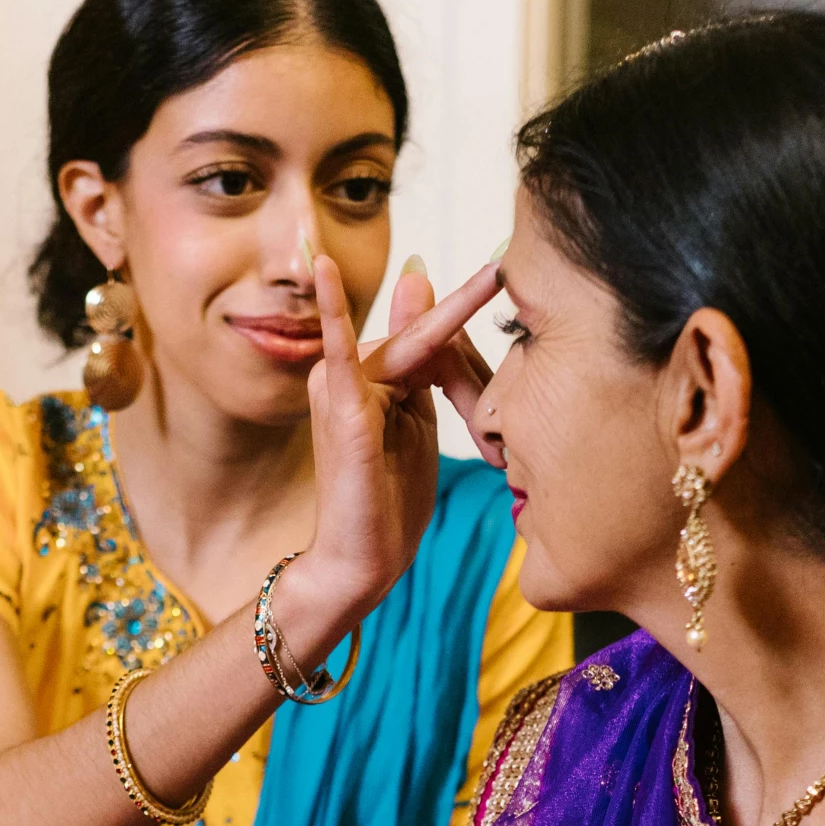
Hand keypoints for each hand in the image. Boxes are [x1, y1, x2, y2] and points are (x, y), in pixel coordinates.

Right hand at [301, 253, 504, 615]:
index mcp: (366, 376)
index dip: (464, 308)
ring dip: (454, 363)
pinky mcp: (341, 410)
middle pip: (423, 338)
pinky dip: (333, 312)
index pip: (424, 333)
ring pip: (411, 348)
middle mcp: (344, 372)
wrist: (362, 562)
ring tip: (470, 384)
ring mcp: (339, 388)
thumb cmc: (390, 501)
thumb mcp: (416, 419)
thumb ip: (422, 358)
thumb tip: (418, 278)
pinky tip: (324, 271)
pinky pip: (341, 353)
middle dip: (467, 355)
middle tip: (498, 304)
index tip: (500, 263)